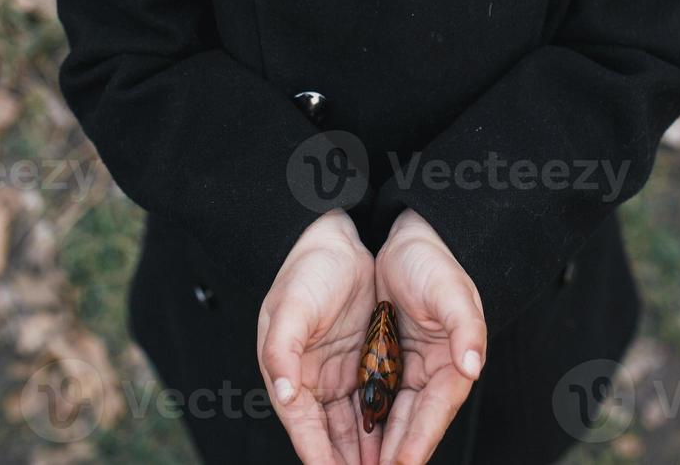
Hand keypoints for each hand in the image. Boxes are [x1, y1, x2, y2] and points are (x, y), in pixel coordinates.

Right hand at [258, 210, 381, 464]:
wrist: (337, 236)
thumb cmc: (308, 269)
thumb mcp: (290, 307)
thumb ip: (282, 351)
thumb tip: (284, 394)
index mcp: (289, 373)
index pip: (305, 429)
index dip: (321, 457)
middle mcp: (313, 381)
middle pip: (332, 437)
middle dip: (350, 463)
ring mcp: (340, 374)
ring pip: (355, 427)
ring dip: (370, 453)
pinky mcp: (363, 363)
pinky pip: (374, 404)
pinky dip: (383, 427)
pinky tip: (397, 444)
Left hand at [372, 209, 486, 464]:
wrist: (403, 234)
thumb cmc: (431, 259)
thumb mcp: (452, 288)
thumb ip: (466, 326)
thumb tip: (472, 364)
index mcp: (452, 361)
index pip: (434, 412)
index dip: (418, 441)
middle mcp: (428, 372)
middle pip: (409, 424)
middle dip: (392, 456)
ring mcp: (403, 369)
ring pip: (386, 419)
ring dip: (373, 449)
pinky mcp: (381, 362)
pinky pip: (368, 400)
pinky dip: (359, 424)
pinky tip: (343, 446)